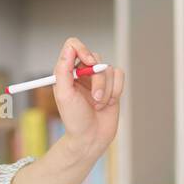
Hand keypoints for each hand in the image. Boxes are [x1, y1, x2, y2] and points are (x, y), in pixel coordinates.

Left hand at [51, 37, 123, 158]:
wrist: (91, 138)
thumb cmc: (74, 119)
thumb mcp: (63, 94)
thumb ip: (63, 70)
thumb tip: (70, 48)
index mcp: (67, 72)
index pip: (73, 46)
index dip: (82, 49)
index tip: (88, 62)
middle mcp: (82, 72)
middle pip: (95, 57)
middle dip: (97, 80)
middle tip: (94, 97)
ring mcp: (99, 78)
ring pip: (109, 69)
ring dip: (106, 90)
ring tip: (98, 105)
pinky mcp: (113, 85)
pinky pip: (120, 76)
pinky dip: (116, 91)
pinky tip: (108, 104)